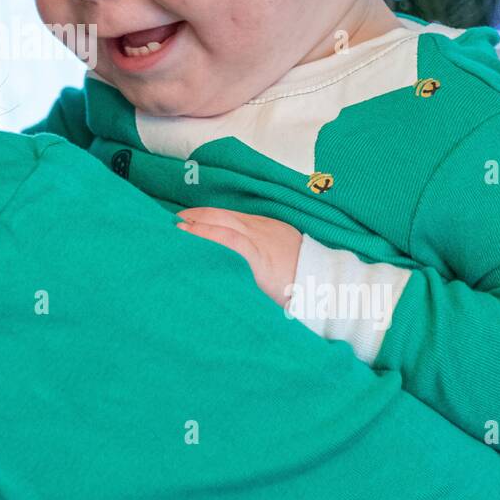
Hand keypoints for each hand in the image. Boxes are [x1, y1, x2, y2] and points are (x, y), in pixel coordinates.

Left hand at [176, 207, 302, 306]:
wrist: (324, 285)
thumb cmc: (302, 280)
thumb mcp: (280, 263)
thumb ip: (259, 260)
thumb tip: (238, 268)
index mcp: (267, 228)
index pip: (230, 217)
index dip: (208, 216)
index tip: (189, 220)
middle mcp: (261, 227)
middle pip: (222, 215)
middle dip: (197, 215)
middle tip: (175, 220)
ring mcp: (259, 238)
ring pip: (220, 221)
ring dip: (195, 223)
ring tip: (175, 227)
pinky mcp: (257, 253)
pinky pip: (226, 238)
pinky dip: (205, 233)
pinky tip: (188, 234)